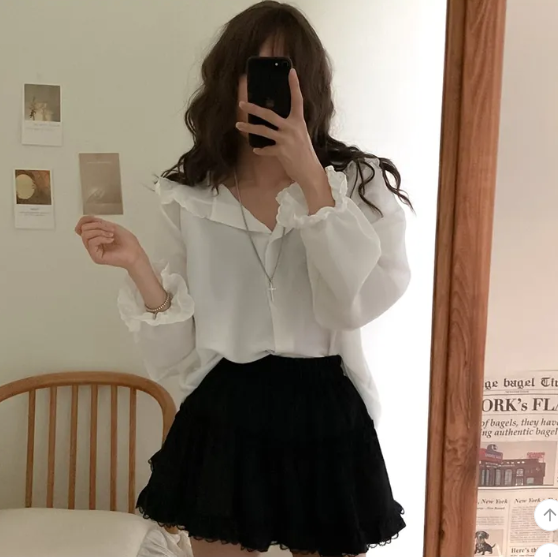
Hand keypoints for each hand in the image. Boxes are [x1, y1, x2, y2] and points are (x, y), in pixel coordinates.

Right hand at [75, 216, 146, 269]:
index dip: (86, 219)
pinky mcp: (96, 257)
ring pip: (85, 235)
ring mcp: (93, 251)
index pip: (82, 226)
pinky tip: (111, 240)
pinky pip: (91, 242)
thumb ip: (98, 223)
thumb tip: (86, 220)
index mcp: (96, 236)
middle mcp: (93, 244)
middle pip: (83, 229)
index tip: (97, 219)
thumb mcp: (112, 226)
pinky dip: (101, 238)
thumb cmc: (127, 241)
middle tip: (111, 230)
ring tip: (111, 235)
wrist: (135, 252)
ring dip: (100, 231)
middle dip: (98, 225)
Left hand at [236, 69, 326, 190]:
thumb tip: (275, 119)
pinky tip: (256, 150)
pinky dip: (260, 150)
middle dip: (254, 108)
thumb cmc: (304, 152)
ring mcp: (286, 140)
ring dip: (249, 128)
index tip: (291, 71)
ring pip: (263, 131)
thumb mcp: (300, 134)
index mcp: (299, 121)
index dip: (294, 85)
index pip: (297, 99)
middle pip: (269, 114)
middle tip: (242, 103)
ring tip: (238, 125)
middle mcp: (292, 128)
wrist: (309, 171)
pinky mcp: (281, 152)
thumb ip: (290, 125)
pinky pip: (266, 149)